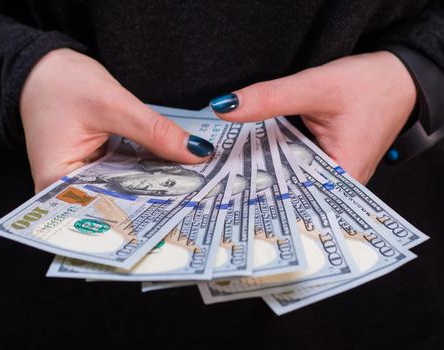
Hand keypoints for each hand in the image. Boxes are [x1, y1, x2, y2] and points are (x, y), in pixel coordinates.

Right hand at [20, 49, 212, 191]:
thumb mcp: (111, 104)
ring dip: (155, 184)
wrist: (45, 67)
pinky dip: (146, 169)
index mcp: (55, 184)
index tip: (184, 207)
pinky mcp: (95, 168)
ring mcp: (82, 180)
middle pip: (117, 203)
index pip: (105, 209)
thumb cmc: (61, 83)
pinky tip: (173, 170)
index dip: (147, 210)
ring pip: (125, 189)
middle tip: (197, 197)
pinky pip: (125, 174)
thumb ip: (154, 131)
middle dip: (156, 199)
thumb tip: (196, 152)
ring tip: (192, 185)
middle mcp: (66, 191)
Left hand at [210, 51, 416, 183]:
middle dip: (255, 184)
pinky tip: (255, 154)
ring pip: (291, 177)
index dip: (257, 196)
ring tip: (229, 170)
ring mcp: (333, 173)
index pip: (291, 199)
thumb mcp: (316, 87)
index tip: (225, 193)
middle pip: (288, 190)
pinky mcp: (328, 161)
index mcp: (342, 177)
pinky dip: (278, 158)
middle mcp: (338, 183)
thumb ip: (271, 98)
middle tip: (219, 182)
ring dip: (265, 170)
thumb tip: (226, 106)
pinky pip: (297, 165)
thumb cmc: (370, 85)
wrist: (398, 77)